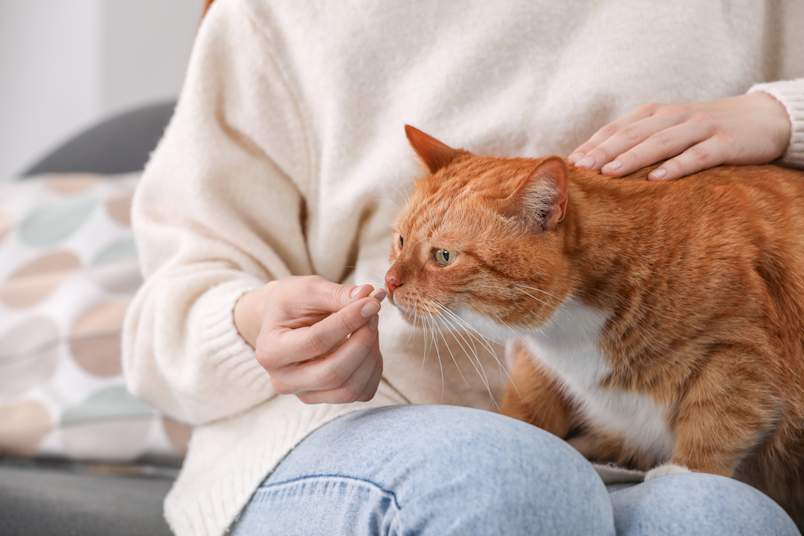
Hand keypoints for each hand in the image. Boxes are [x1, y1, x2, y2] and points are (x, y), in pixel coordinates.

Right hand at [234, 275, 385, 403]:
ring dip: (371, 354)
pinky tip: (368, 344)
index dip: (349, 321)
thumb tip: (369, 296)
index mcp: (270, 351)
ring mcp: (305, 394)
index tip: (371, 302)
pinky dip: (374, 367)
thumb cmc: (293, 303)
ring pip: (351, 388)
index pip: (316, 341)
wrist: (284, 322)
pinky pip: (363, 392)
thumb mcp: (308, 289)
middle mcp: (284, 380)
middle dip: (363, 341)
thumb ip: (337, 294)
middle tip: (373, 314)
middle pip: (334, 373)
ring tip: (370, 325)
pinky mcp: (328, 399)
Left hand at [568, 92, 790, 179]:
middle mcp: (673, 116)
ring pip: (660, 142)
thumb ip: (639, 142)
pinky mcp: (725, 143)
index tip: (570, 163)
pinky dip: (677, 166)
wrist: (764, 119)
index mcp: (654, 113)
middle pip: (632, 134)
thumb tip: (597, 168)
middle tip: (580, 169)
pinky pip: (697, 155)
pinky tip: (658, 179)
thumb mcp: (669, 130)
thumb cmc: (704, 131)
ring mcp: (699, 128)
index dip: (593, 144)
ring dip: (632, 157)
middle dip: (603, 151)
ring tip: (609, 173)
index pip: (617, 128)